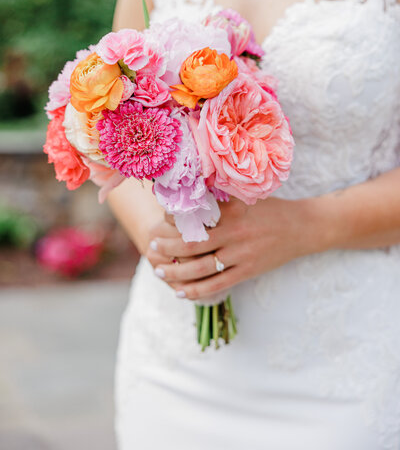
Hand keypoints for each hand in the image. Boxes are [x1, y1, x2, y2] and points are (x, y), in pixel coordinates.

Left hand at [146, 196, 331, 301]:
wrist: (303, 228)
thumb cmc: (271, 209)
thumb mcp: (247, 195)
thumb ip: (222, 196)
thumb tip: (192, 190)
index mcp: (232, 210)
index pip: (196, 216)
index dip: (173, 219)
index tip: (159, 218)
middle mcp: (235, 232)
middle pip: (192, 244)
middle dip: (168, 247)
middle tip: (152, 246)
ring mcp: (242, 254)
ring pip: (201, 268)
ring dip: (176, 272)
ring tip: (159, 271)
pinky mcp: (248, 271)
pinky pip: (217, 284)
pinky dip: (197, 290)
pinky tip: (181, 292)